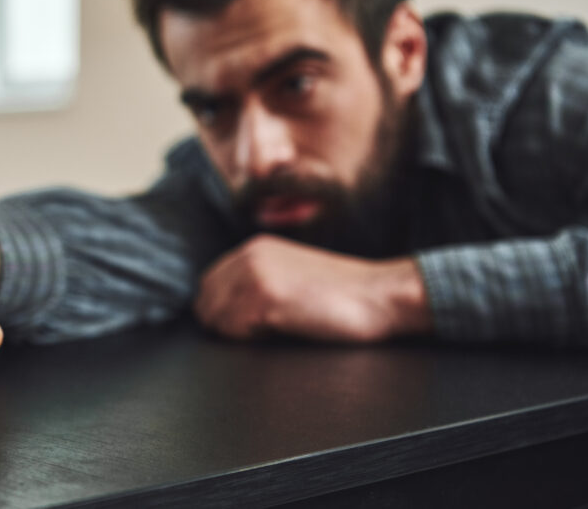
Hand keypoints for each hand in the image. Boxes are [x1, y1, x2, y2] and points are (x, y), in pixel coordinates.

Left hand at [194, 234, 431, 341]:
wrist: (381, 295)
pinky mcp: (265, 298)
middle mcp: (249, 256)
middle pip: (206, 301)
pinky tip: (282, 331)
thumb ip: (256, 281)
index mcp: (254, 248)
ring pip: (215, 317)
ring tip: (275, 329)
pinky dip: (250, 339)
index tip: (244, 326)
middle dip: (224, 323)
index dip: (220, 311)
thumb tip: (223, 308)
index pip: (208, 284)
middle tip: (260, 332)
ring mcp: (255, 275)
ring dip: (237, 332)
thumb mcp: (290, 274)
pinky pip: (233, 329)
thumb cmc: (342, 296)